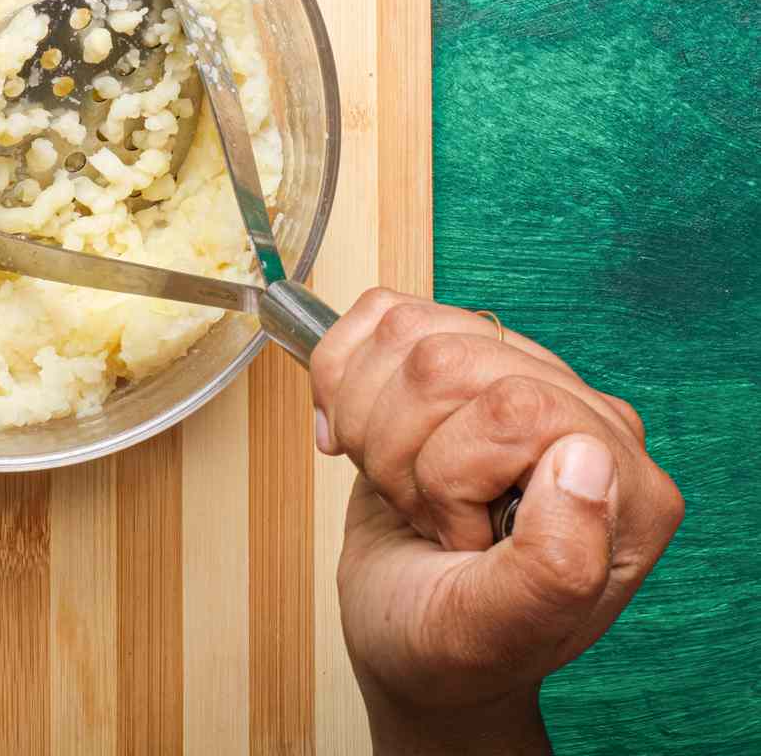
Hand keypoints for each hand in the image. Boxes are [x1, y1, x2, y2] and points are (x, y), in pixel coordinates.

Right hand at [311, 289, 683, 752]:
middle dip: (403, 450)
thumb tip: (585, 455)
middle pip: (449, 359)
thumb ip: (558, 563)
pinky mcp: (457, 359)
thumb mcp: (499, 632)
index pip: (516, 404)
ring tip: (401, 486)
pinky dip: (342, 378)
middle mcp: (581, 417)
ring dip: (370, 421)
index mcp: (621, 483)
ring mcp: (515, 378)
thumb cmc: (452, 648)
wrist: (408, 637)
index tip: (457, 537)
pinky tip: (360, 437)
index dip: (454, 470)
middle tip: (425, 518)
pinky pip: (380, 316)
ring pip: (407, 332)